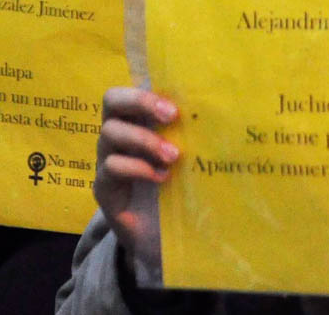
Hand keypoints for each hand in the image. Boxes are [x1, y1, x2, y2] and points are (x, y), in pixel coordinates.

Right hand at [94, 87, 178, 266]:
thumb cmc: (179, 189)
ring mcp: (106, 159)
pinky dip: (138, 168)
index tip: (175, 105)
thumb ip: (194, 135)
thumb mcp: (189, 157)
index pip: (130, 89)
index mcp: (136, 120)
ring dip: (145, 140)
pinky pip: (111, 168)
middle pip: (111, 99)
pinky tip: (162, 178)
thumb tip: (224, 111)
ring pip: (110, 132)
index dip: (146, 90)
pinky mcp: (104, 187)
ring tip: (173, 156)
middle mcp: (117, 134)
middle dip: (141, 102)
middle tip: (172, 116)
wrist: (164, 239)